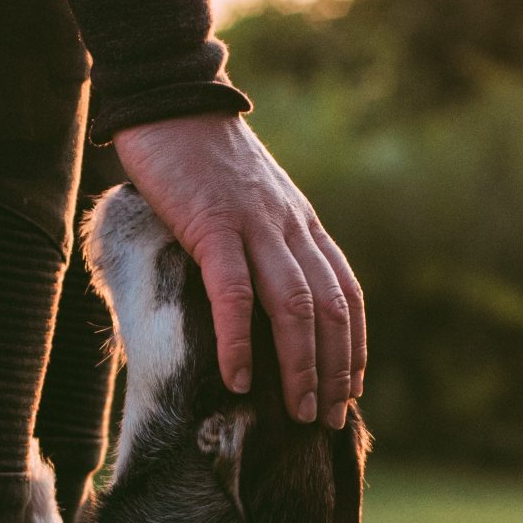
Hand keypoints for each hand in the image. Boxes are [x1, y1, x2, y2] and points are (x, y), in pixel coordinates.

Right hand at [112, 112, 362, 424]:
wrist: (169, 101)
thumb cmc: (200, 159)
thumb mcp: (249, 203)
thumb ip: (262, 244)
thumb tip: (258, 301)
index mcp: (302, 224)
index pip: (346, 294)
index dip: (353, 347)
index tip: (351, 392)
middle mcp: (290, 227)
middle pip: (329, 309)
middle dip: (335, 371)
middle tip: (329, 422)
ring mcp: (254, 225)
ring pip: (294, 306)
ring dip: (301, 367)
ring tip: (298, 414)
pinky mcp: (212, 225)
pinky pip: (234, 292)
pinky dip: (239, 341)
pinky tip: (239, 379)